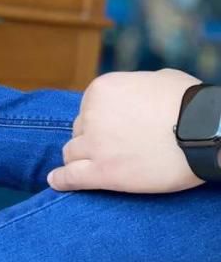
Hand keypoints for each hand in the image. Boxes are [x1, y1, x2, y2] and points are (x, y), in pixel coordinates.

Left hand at [47, 69, 203, 193]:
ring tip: (89, 166)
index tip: (116, 130)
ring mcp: (95, 144)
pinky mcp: (103, 172)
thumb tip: (135, 96)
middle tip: (113, 149)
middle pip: (79, 131)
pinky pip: (70, 177)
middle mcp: (92, 114)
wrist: (207, 131)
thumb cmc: (191, 104)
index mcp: (102, 89)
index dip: (102, 121)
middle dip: (92, 139)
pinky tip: (55, 181)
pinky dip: (61, 180)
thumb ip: (135, 89)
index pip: (88, 109)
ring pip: (72, 153)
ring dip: (80, 159)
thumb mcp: (157, 80)